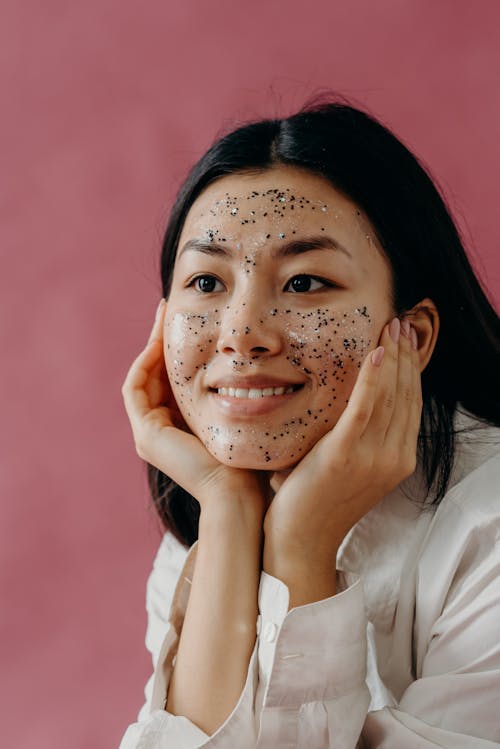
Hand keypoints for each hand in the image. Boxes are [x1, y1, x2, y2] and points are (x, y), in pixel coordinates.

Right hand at [121, 299, 266, 517]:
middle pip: (155, 375)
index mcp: (182, 428)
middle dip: (162, 340)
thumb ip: (239, 395)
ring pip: (143, 378)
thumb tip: (262, 363)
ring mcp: (149, 435)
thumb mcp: (243, 418)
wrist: (240, 495)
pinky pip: (136, 389)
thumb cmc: (251, 461)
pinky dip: (146, 363)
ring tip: (164, 313)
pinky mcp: (146, 435)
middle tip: (169, 306)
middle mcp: (160, 432)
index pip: (172, 379)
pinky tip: (161, 340)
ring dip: (151, 344)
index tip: (192, 316)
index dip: (177, 348)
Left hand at [263, 317, 422, 592]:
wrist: (299, 541)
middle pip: (405, 394)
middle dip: (405, 354)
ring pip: (389, 395)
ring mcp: (374, 458)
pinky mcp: (346, 454)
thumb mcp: (344, 466)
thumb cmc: (313, 501)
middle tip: (402, 321)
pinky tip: (376, 352)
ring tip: (391, 326)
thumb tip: (347, 403)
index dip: (409, 368)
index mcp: (397, 460)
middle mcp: (393, 458)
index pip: (409, 404)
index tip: (404, 340)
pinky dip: (372, 377)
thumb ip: (354, 437)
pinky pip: (365, 407)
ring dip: (392, 356)